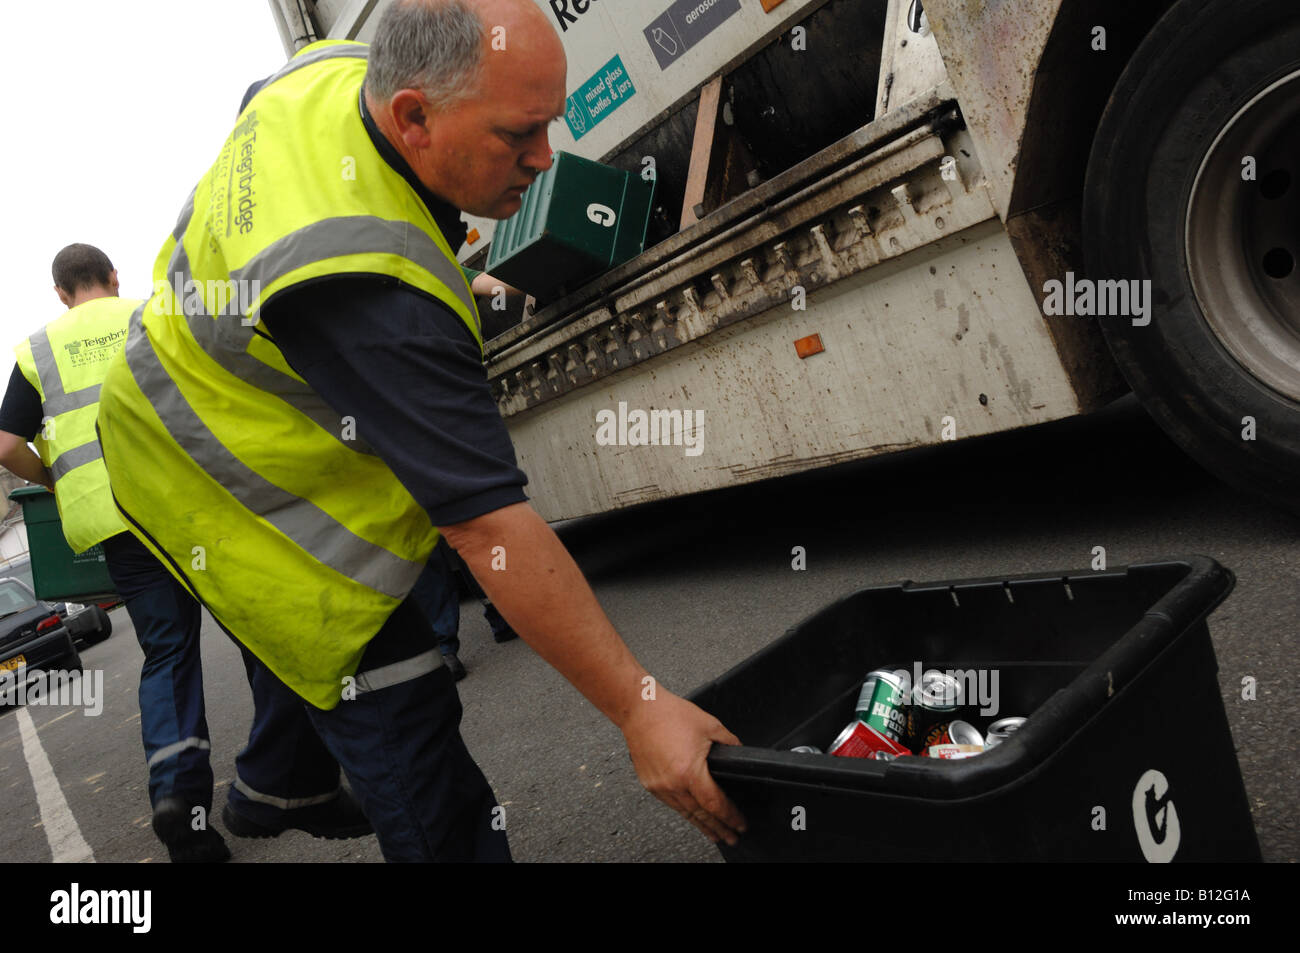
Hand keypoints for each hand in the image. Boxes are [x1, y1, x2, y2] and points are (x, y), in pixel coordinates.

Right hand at [620, 690, 746, 845]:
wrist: (639, 709)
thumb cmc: (670, 714)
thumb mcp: (710, 725)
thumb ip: (729, 743)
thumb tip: (739, 754)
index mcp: (689, 771)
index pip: (715, 804)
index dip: (730, 817)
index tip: (740, 824)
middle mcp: (673, 784)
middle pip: (700, 815)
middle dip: (719, 828)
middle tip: (732, 837)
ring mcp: (659, 786)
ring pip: (685, 813)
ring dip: (702, 825)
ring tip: (715, 834)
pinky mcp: (650, 784)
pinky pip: (672, 804)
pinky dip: (685, 812)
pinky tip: (693, 816)